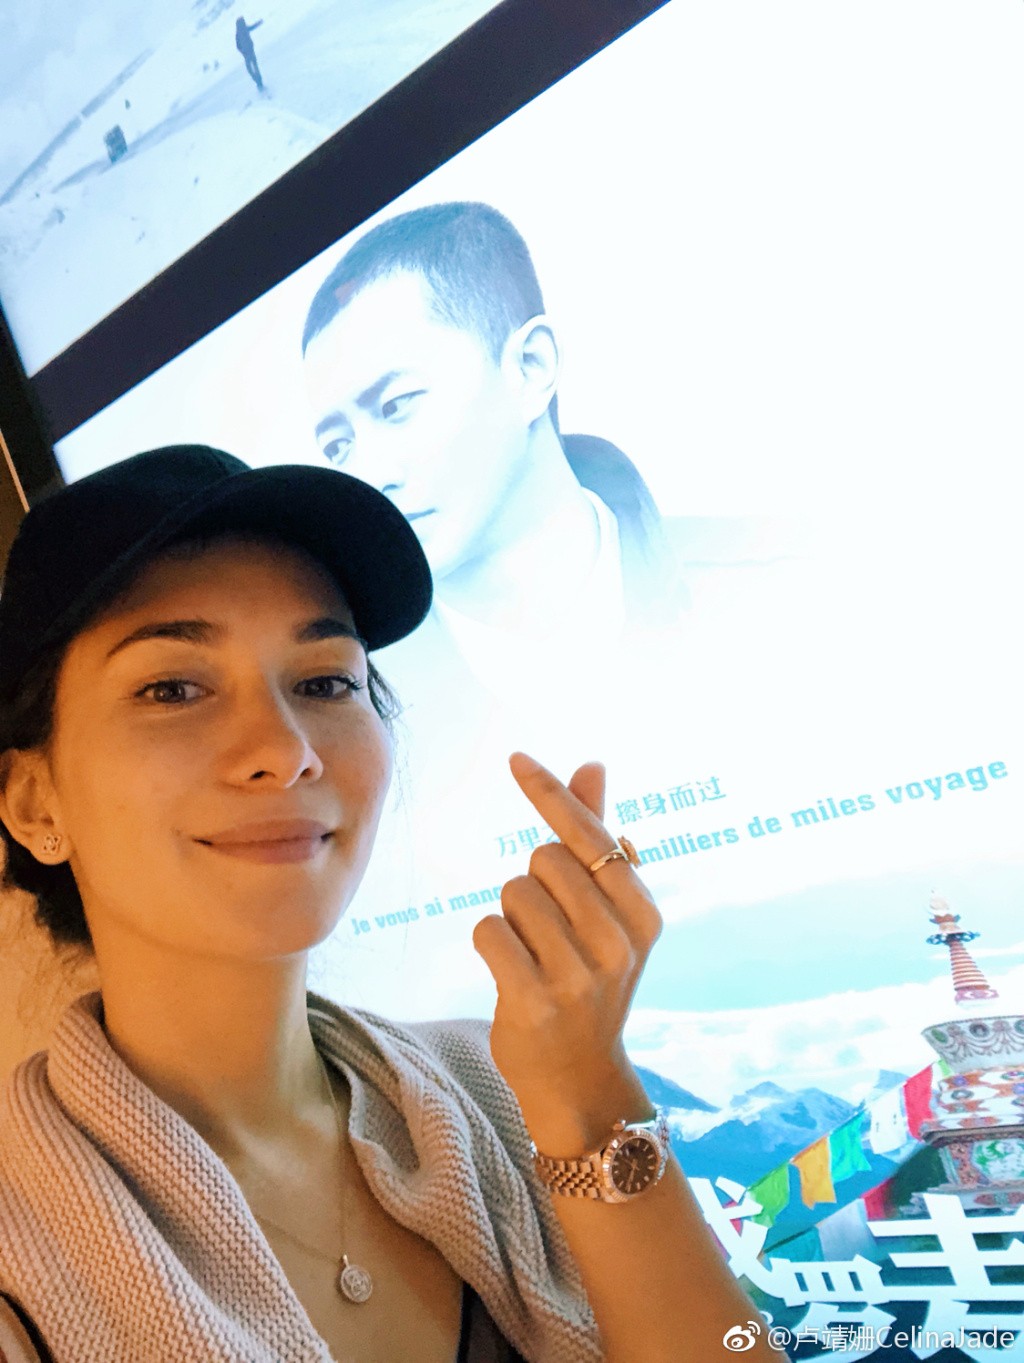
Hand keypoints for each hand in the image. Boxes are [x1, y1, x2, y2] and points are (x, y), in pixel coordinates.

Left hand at [472, 752, 662, 1153]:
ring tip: (534, 955)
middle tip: (550, 930)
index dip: (550, 794)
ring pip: (513, 892)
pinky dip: (490, 942)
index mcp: (643, 914)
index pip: (589, 835)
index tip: (516, 758)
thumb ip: (595, 836)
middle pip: (543, 859)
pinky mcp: (534, 1001)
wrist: (578, 1078)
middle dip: (534, 883)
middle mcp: (619, 941)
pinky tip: (512, 973)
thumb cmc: (587, 976)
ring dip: (511, 916)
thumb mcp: (606, 912)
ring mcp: (579, 975)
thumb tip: (592, 764)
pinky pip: (487, 929)